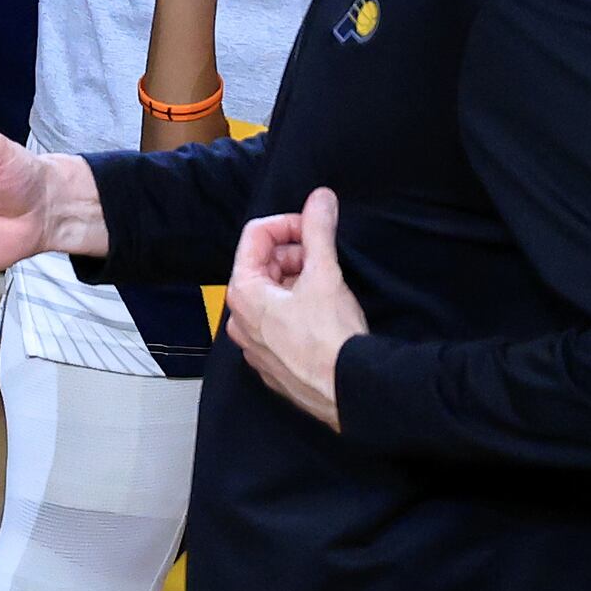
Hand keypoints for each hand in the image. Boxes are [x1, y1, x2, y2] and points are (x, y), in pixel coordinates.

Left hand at [224, 187, 366, 428]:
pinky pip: (279, 326)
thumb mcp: (325, 274)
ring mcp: (254, 346)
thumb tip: (321, 196)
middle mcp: (239, 320)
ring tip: (329, 288)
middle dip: (296, 256)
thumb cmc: (331, 336)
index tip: (315, 227)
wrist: (350, 393)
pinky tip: (323, 317)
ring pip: (273, 297)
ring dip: (299, 284)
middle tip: (326, 260)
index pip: (256, 236)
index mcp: (243, 292)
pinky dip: (298, 312)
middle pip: (263, 266)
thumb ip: (318, 230)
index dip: (288, 224)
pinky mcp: (273, 366)